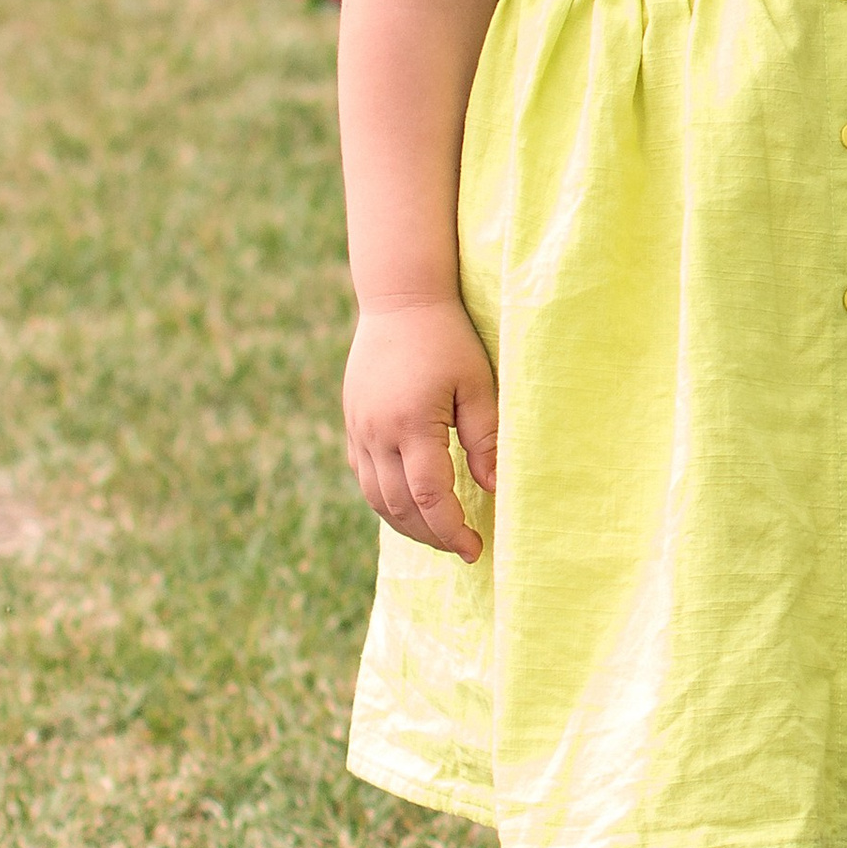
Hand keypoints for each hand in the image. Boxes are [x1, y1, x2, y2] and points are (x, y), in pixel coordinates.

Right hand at [344, 299, 496, 558]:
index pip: (428, 496)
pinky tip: (410, 505)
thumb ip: (485, 437)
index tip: (474, 548)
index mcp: (411, 423)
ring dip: (406, 524)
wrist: (400, 299)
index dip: (451, 529)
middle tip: (461, 547)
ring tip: (439, 534)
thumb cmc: (448, 338)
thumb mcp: (478, 383)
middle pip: (398, 506)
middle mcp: (377, 432)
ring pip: (375, 497)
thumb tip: (493, 488)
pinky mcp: (353, 423)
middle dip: (430, 535)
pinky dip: (386, 499)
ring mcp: (359, 429)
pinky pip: (364, 476)